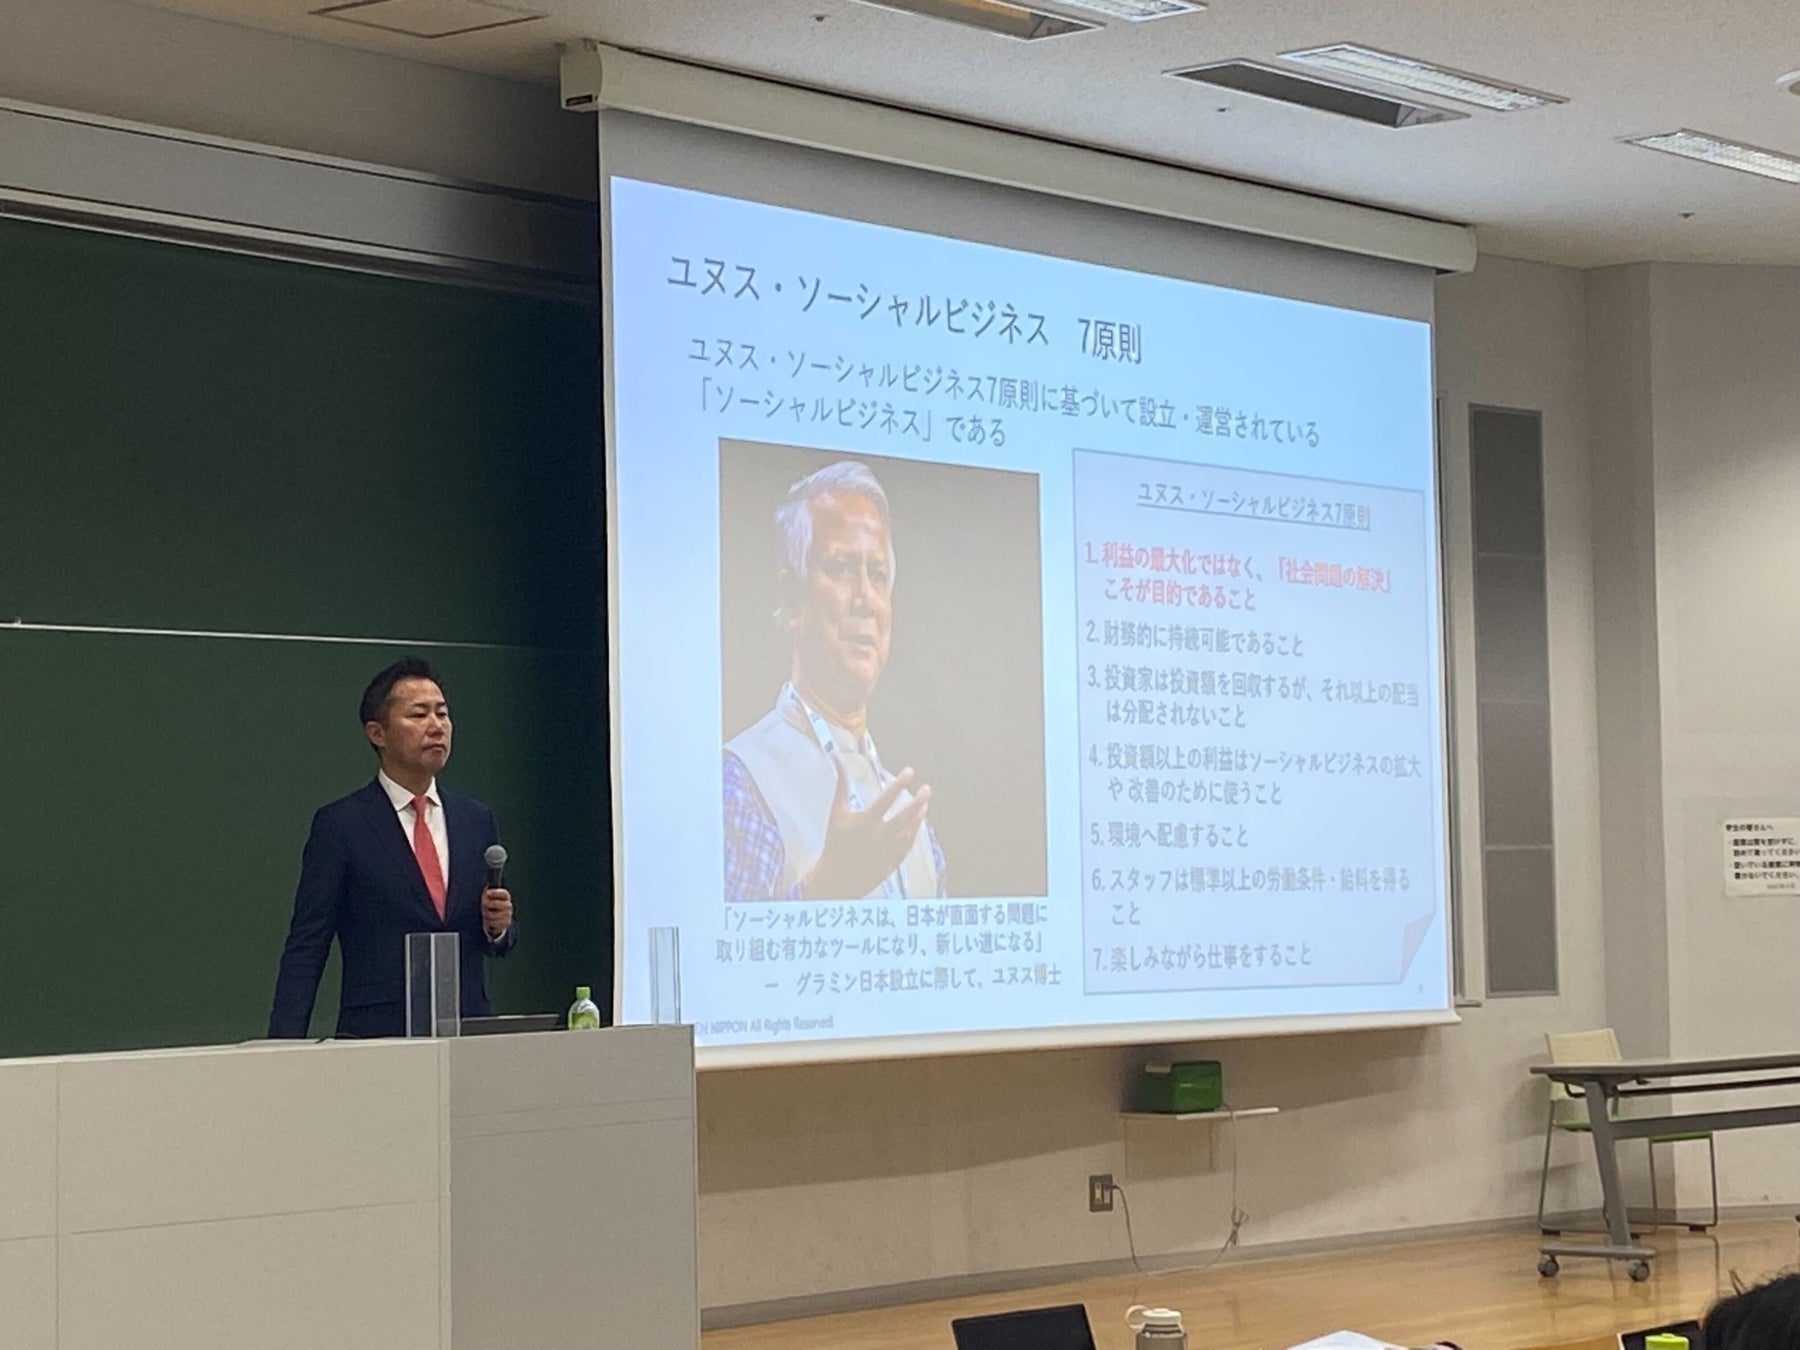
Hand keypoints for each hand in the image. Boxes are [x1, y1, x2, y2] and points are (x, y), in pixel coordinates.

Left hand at [481, 887, 512, 938]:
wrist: (495, 919)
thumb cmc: (490, 905)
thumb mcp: (488, 897)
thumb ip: (487, 893)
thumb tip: (485, 891)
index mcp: (505, 897)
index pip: (503, 893)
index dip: (495, 892)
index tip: (487, 893)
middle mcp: (508, 905)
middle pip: (497, 904)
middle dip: (488, 904)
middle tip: (483, 904)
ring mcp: (508, 915)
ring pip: (492, 914)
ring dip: (486, 914)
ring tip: (484, 913)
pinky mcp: (506, 923)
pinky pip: (493, 923)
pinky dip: (488, 922)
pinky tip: (488, 920)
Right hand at [801, 763, 929, 900]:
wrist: (836, 878)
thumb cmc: (836, 841)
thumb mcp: (836, 812)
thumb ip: (841, 784)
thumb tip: (837, 757)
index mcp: (863, 823)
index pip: (884, 800)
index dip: (898, 784)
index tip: (910, 771)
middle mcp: (877, 838)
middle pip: (902, 818)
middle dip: (917, 801)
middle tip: (927, 788)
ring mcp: (887, 852)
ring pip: (909, 832)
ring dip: (918, 816)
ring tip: (924, 803)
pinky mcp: (892, 864)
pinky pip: (908, 845)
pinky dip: (914, 832)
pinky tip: (918, 820)